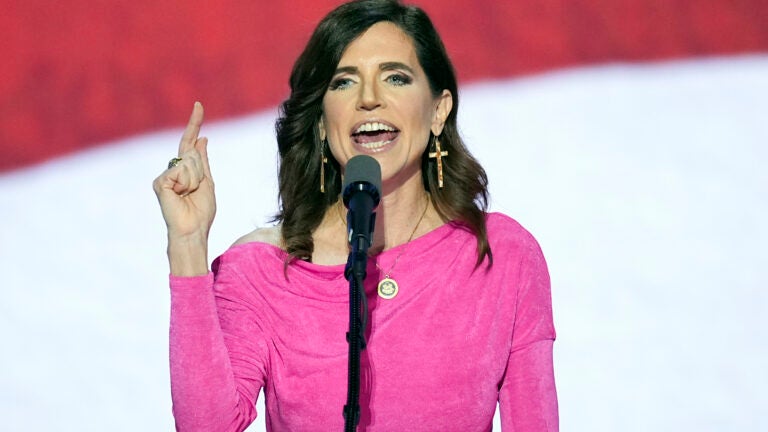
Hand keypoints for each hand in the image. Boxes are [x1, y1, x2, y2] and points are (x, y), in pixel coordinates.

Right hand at [153, 102, 215, 249]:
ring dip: (195, 180)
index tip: (199, 104)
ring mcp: (164, 176)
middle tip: (195, 192)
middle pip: (193, 154)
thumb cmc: (201, 212)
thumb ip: (203, 161)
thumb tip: (202, 138)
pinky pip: (181, 172)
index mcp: (185, 169)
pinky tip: (180, 196)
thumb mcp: (207, 182)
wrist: (193, 230)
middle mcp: (172, 170)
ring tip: (188, 195)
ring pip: (189, 163)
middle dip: (201, 173)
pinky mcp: (159, 182)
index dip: (194, 123)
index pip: (189, 141)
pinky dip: (187, 184)